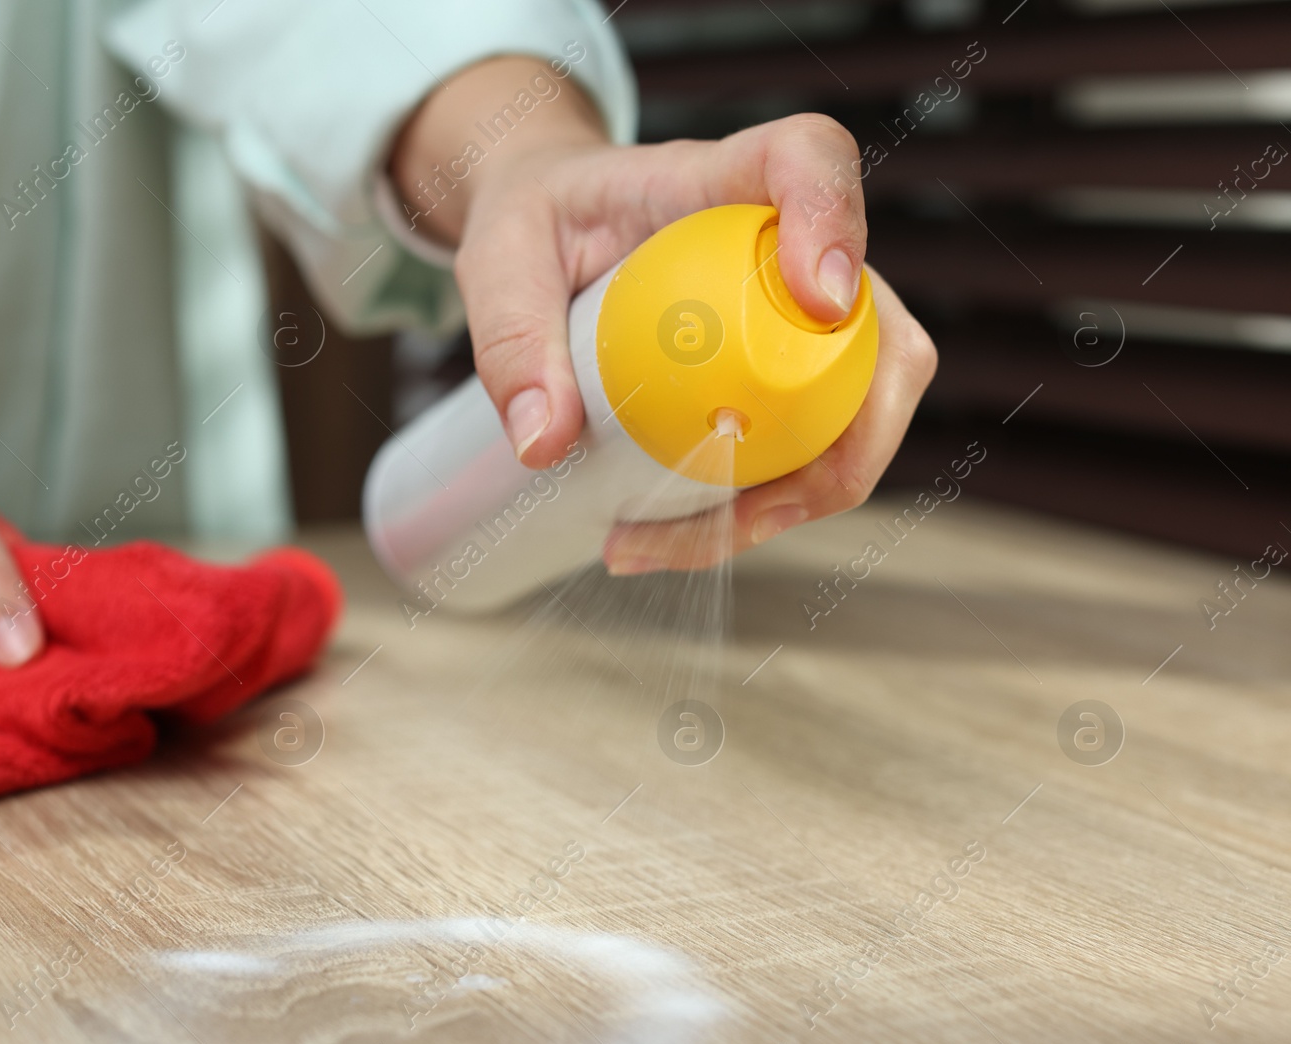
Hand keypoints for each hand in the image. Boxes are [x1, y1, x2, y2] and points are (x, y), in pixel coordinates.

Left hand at [390, 59, 936, 571]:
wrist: (545, 232)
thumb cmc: (535, 224)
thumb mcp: (500, 263)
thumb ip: (511, 339)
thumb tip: (544, 446)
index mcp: (718, 180)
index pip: (809, 161)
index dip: (837, 220)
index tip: (819, 297)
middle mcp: (787, 247)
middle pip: (880, 331)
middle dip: (843, 443)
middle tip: (741, 516)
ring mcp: (799, 317)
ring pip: (860, 412)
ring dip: (793, 500)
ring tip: (661, 545)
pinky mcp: (786, 375)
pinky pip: (810, 450)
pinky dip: (757, 509)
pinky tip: (668, 538)